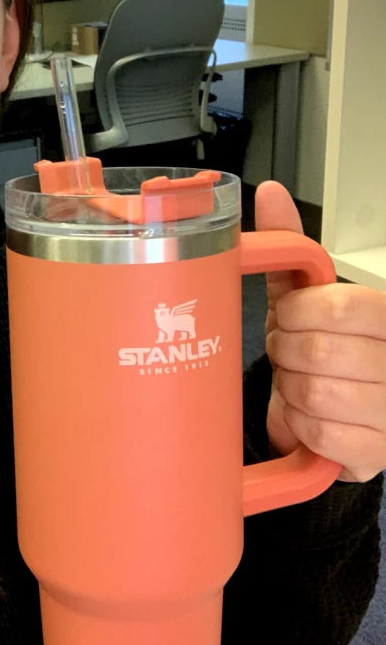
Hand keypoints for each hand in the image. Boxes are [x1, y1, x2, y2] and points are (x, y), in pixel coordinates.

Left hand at [255, 181, 385, 481]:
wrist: (337, 409)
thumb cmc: (322, 343)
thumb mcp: (306, 294)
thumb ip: (292, 249)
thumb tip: (269, 193)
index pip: (337, 308)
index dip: (294, 315)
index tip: (288, 318)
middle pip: (318, 352)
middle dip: (285, 352)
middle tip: (288, 352)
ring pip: (315, 395)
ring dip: (288, 388)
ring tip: (297, 380)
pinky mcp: (378, 452)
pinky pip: (319, 434)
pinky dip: (296, 423)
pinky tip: (304, 413)